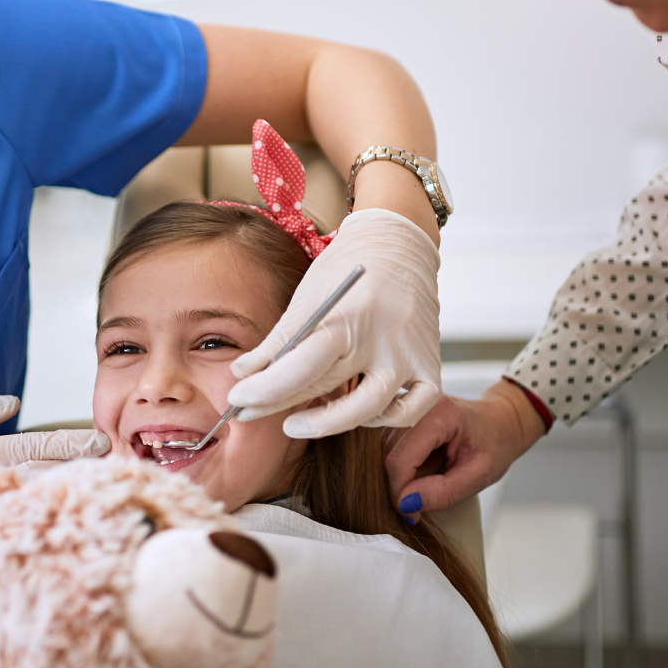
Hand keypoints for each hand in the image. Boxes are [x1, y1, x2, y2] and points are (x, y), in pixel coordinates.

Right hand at [0, 395, 108, 607]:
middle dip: (84, 478)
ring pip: (38, 517)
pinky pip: (15, 549)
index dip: (73, 443)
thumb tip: (12, 402)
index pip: (36, 447)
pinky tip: (66, 544)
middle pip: (48, 483)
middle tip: (119, 473)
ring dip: (70, 511)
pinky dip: (41, 545)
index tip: (102, 441)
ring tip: (104, 506)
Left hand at [226, 209, 442, 436]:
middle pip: (325, 388)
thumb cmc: (347, 268)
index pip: (300, 368)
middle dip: (279, 405)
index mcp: (348, 316)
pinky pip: (411, 410)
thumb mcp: (308, 296)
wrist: (399, 243)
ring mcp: (410, 355)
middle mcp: (383, 339)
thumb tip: (243, 374)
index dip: (265, 390)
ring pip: (369, 410)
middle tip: (248, 413)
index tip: (238, 400)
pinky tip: (355, 413)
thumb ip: (279, 339)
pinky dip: (383, 419)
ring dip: (326, 423)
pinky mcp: (430, 364)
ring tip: (295, 423)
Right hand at [386, 385, 544, 515]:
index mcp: (439, 413)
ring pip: (386, 452)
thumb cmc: (495, 445)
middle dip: (401, 486)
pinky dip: (404, 467)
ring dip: (404, 476)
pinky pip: (390, 447)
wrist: (500, 423)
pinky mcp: (402, 416)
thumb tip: (405, 504)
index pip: (401, 459)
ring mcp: (407, 408)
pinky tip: (424, 469)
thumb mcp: (478, 476)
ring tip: (430, 480)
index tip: (412, 515)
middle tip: (420, 505)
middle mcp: (416, 404)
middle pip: (390, 455)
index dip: (401, 492)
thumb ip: (443, 491)